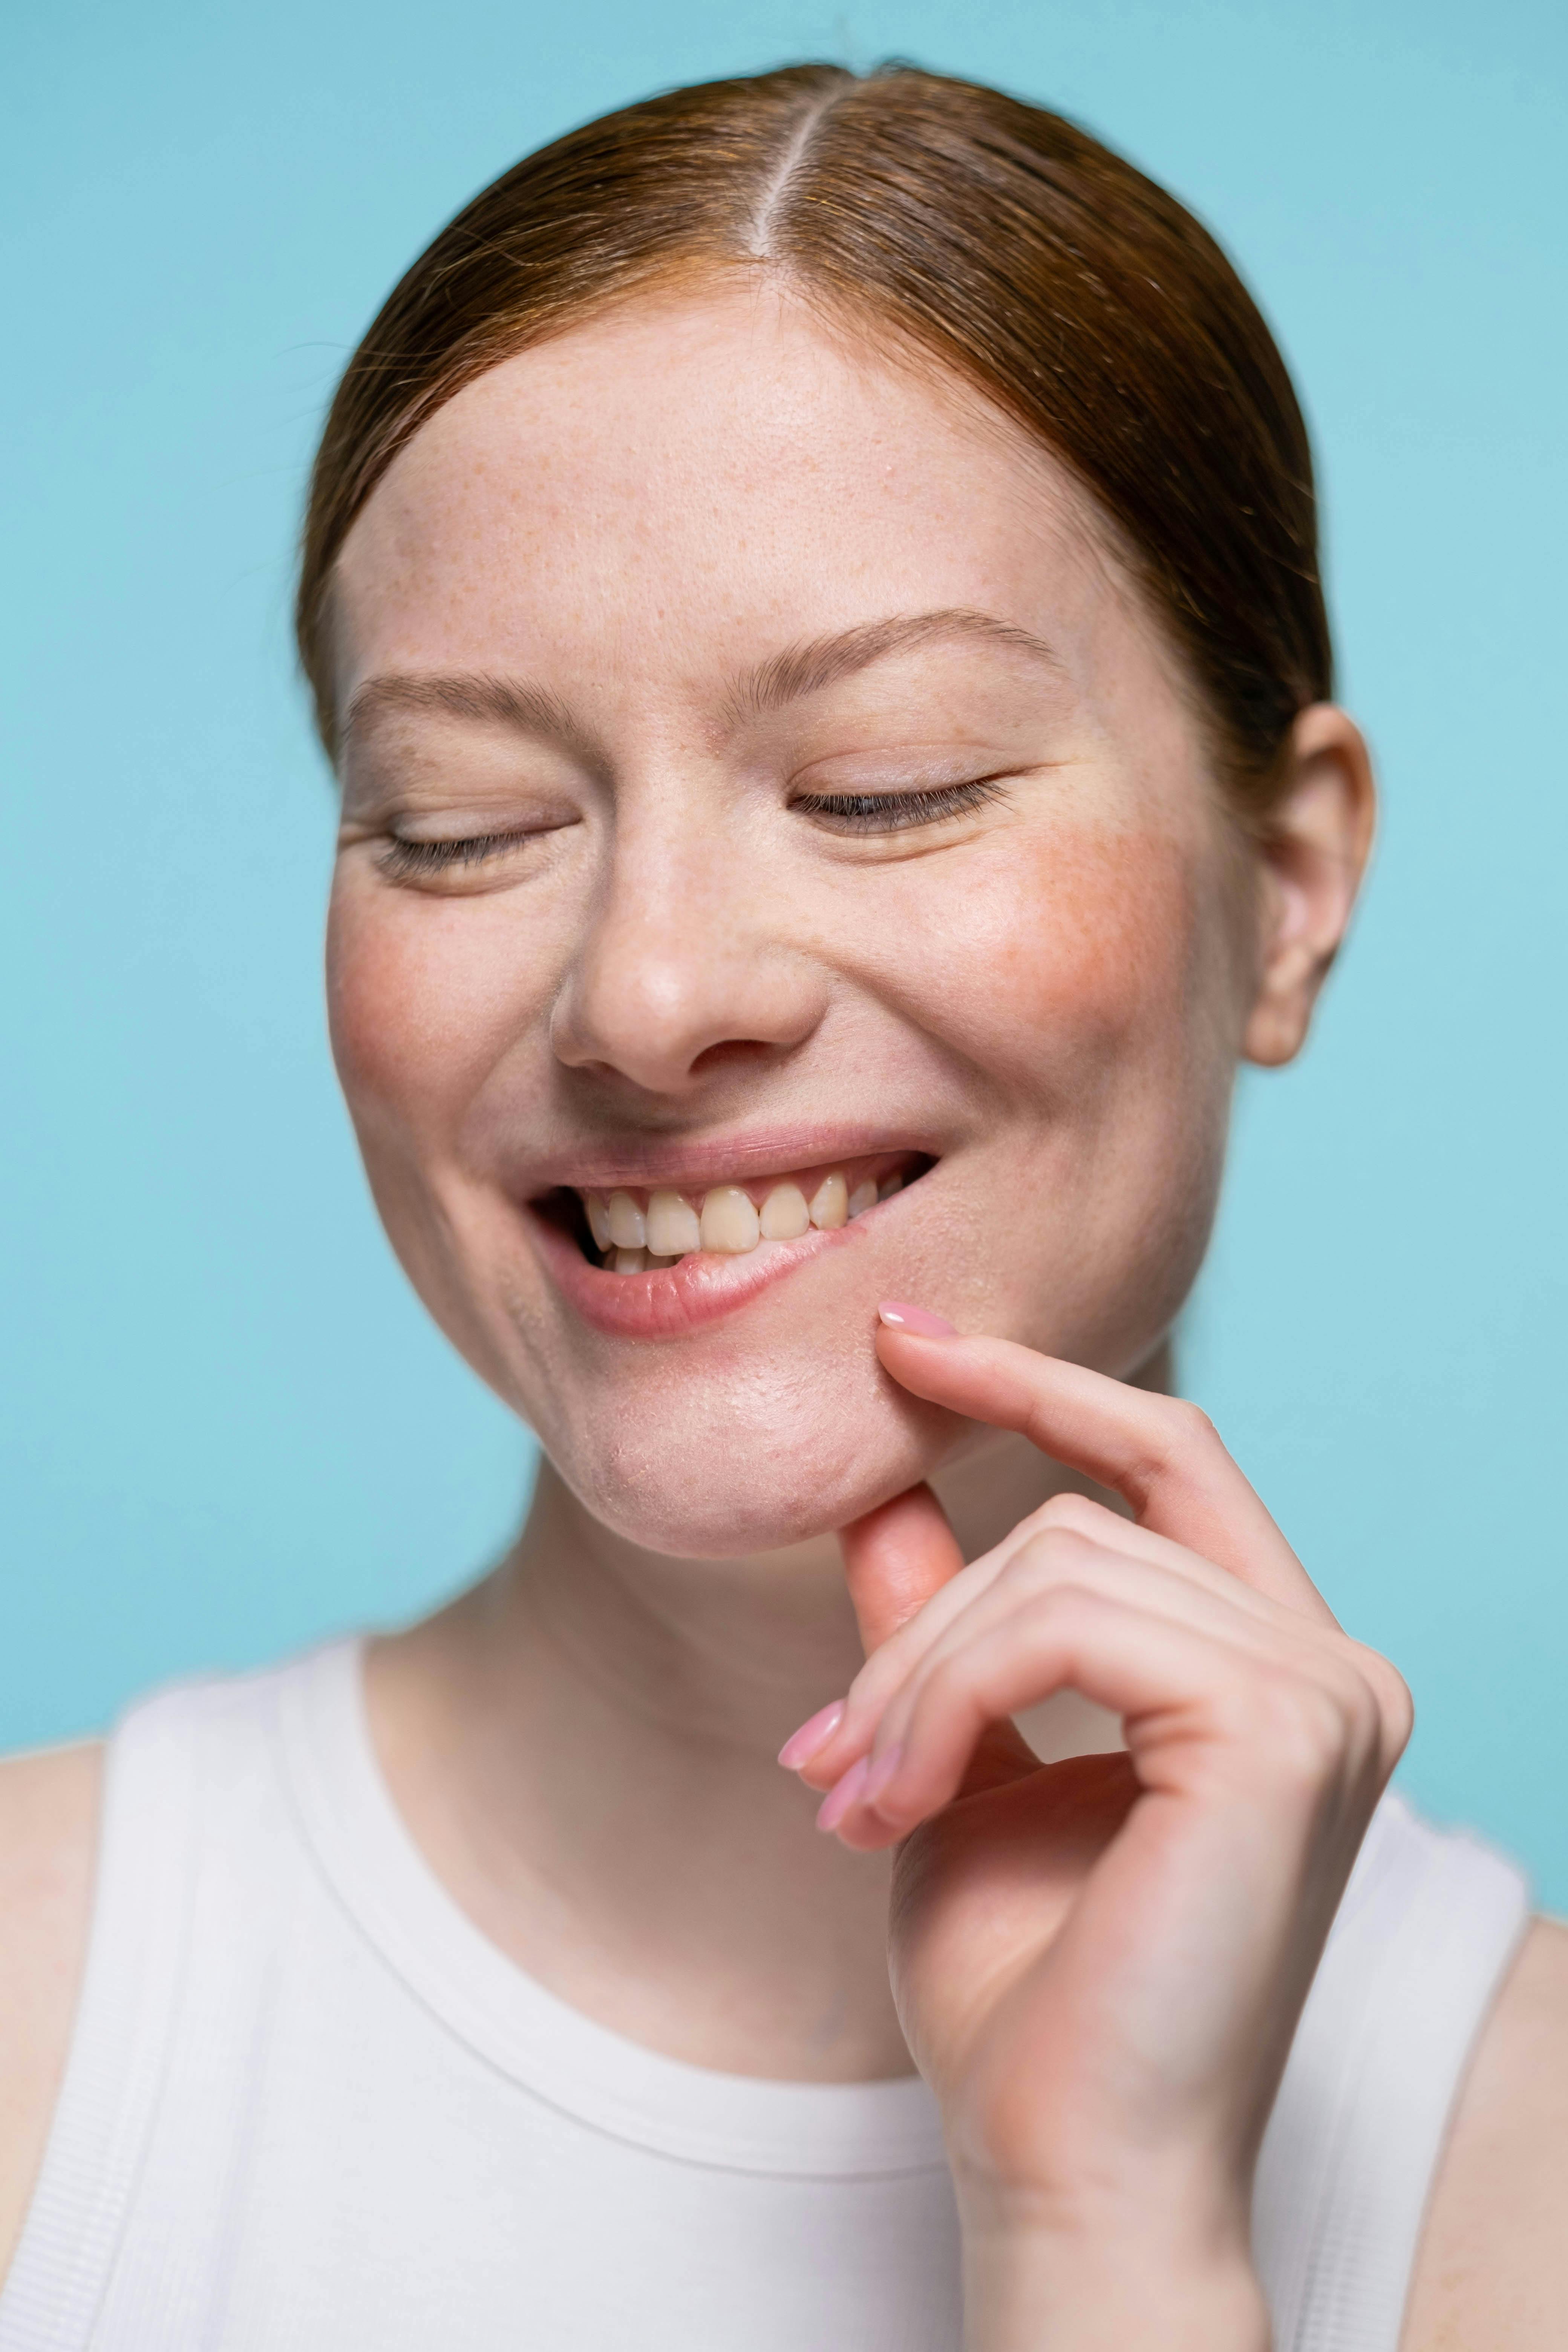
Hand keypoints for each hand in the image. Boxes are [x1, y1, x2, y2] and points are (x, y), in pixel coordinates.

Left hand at [779, 1311, 1411, 2351]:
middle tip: (825, 1753)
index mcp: (1281, 1663)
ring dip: (916, 1678)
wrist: (1061, 2161)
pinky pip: (1061, 1624)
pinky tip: (892, 1803)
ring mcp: (1325, 1691)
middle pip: (1080, 1518)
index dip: (1038, 1381)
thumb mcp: (963, 1753)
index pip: (1165, 1454)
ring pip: (1055, 1564)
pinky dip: (945, 1698)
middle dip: (926, 1622)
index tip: (901, 1338)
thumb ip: (946, 1616)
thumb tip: (882, 1476)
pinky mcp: (1282, 1728)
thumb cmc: (1023, 1985)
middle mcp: (1333, 1663)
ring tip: (851, 1795)